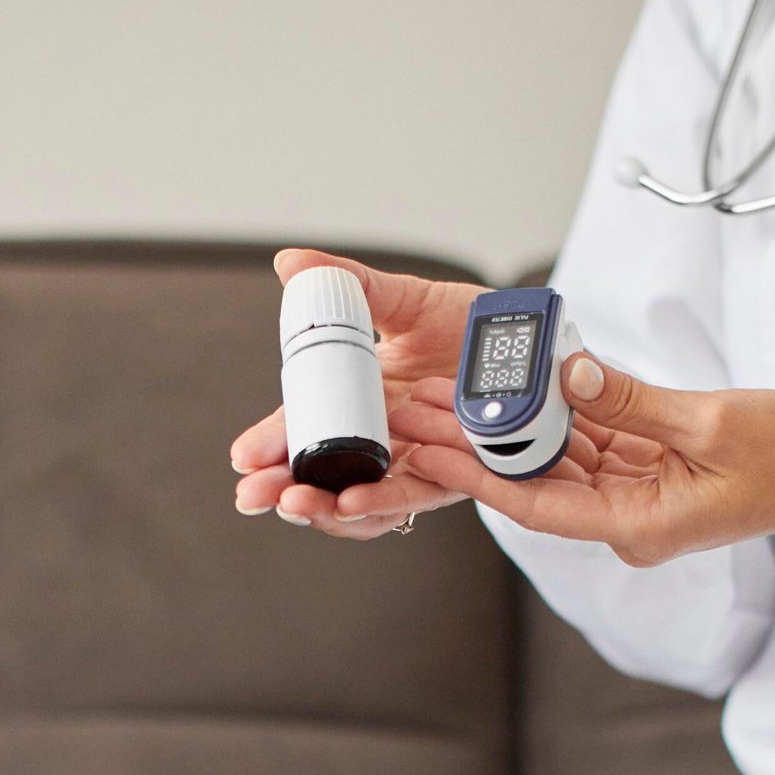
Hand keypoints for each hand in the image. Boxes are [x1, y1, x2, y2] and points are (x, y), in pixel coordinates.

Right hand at [229, 249, 488, 539]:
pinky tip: (356, 502)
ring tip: (300, 505)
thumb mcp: (402, 300)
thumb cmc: (467, 326)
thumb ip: (350, 286)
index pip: (304, 433)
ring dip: (326, 510)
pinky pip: (417, 498)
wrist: (531, 341)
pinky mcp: (458, 476)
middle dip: (285, 492)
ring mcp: (417, 463)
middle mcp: (382, 443)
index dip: (271, 447)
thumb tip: (292, 263)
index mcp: (358, 406)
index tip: (242, 456)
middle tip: (256, 495)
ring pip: (362, 505)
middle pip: (324, 482)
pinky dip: (383, 503)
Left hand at [390, 353, 774, 565]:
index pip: (535, 506)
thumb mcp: (708, 422)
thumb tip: (572, 374)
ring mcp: (624, 497)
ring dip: (498, 431)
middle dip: (471, 446)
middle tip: (416, 411)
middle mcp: (618, 518)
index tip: (430, 453)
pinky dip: (545, 420)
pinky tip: (502, 395)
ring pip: (547, 462)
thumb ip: (633, 400)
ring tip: (442, 398)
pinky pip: (580, 446)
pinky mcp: (634, 472)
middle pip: (529, 482)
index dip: (477, 478)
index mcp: (633, 525)